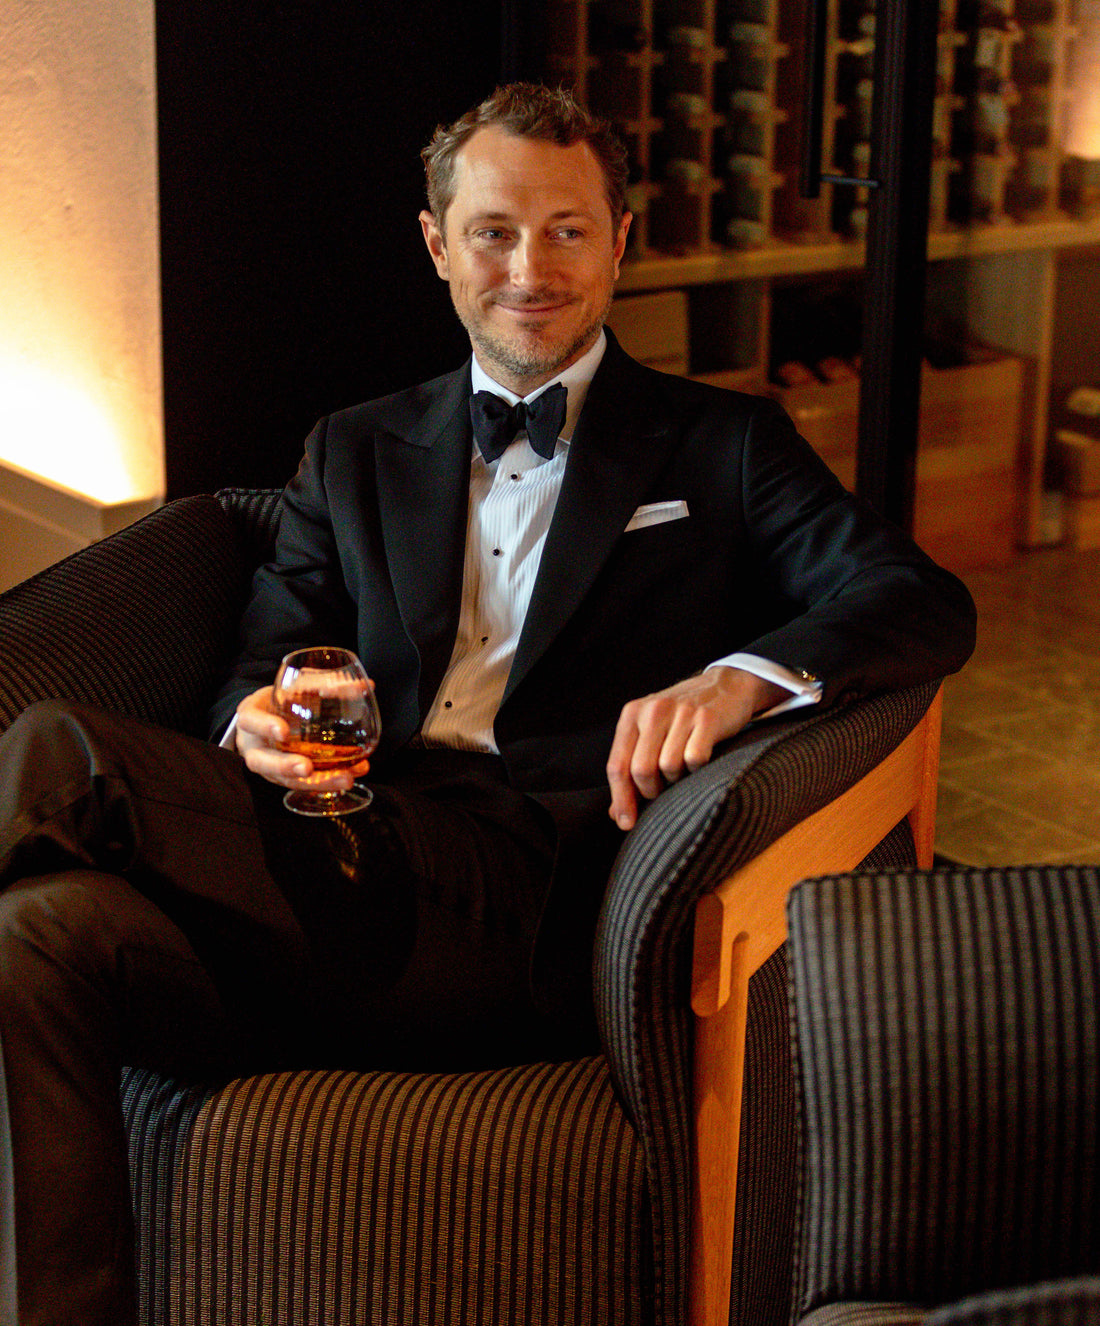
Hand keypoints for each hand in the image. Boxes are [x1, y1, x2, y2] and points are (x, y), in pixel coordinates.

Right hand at [234, 686, 372, 792]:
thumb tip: (365, 685)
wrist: (265, 720)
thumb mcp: (294, 686)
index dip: (264, 726)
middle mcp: (255, 745)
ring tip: (345, 778)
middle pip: (263, 762)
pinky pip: (304, 784)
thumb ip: (323, 683)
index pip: (251, 720)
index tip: (283, 732)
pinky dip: (328, 782)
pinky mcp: (285, 777)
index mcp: (251, 716)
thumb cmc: (280, 701)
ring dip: (318, 782)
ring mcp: (269, 766)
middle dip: (286, 767)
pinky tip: (350, 776)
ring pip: (287, 781)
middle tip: (307, 768)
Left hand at [606, 667, 789, 830]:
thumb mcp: (652, 733)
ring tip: (683, 769)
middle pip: (641, 770)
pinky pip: (695, 759)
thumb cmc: (683, 717)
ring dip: (676, 779)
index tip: (626, 823)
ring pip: (668, 767)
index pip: (618, 765)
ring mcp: (681, 713)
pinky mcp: (707, 719)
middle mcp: (653, 710)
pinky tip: (700, 760)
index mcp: (632, 713)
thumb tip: (618, 814)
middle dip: (650, 791)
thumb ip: (632, 767)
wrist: (726, 685)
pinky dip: (697, 768)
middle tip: (662, 791)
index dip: (621, 799)